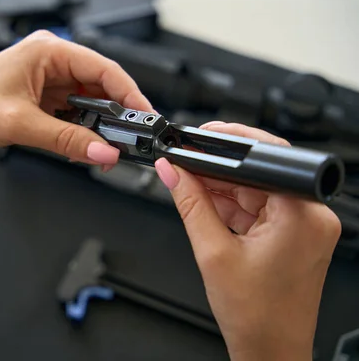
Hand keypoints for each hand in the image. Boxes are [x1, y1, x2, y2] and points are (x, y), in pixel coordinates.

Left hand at [0, 30, 152, 166]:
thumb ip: (66, 139)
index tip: (144, 116)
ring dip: (97, 127)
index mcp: (45, 50)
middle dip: (114, 115)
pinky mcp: (42, 100)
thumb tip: (102, 151)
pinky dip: (81, 132)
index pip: (102, 68)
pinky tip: (83, 146)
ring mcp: (46, 81)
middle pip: (99, 86)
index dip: (128, 93)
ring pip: (88, 103)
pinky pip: (73, 114)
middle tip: (127, 140)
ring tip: (104, 148)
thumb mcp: (21, 124)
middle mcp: (48, 61)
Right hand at [154, 122, 340, 360]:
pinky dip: (232, 205)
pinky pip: (258, 205)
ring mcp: (304, 224)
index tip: (194, 143)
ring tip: (192, 197)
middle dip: (216, 169)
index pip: (260, 159)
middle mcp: (311, 215)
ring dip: (221, 188)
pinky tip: (207, 208)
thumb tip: (172, 171)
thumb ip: (190, 204)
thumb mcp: (212, 252)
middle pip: (256, 172)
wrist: (270, 350)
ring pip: (254, 187)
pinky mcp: (294, 232)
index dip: (222, 146)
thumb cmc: (256, 315)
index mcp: (302, 215)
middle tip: (183, 169)